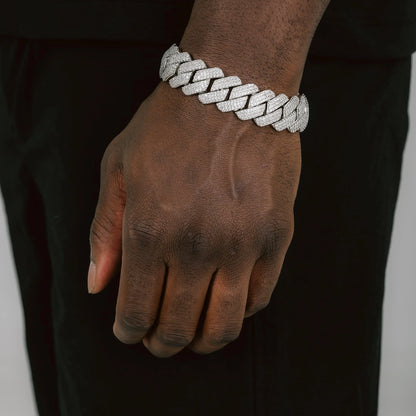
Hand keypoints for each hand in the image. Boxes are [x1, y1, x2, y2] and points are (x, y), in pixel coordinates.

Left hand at [88, 80, 300, 357]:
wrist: (232, 91)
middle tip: (159, 341)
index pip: (136, 311)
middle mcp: (197, 247)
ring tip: (195, 336)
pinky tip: (227, 305)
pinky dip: (240, 312)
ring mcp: (243, 244)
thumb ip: (105, 231)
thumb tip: (98, 285)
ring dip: (204, 341)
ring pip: (224, 326)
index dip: (130, 331)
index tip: (130, 331)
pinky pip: (260, 297)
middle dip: (163, 343)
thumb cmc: (170, 126)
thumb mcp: (118, 168)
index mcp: (150, 231)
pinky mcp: (277, 236)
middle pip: (178, 327)